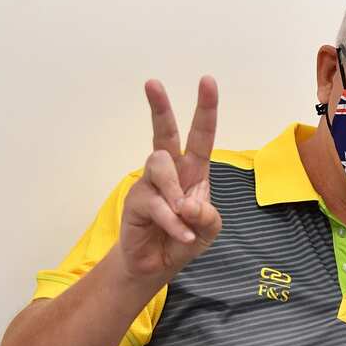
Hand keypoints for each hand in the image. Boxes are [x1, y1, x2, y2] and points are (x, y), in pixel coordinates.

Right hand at [117, 77, 222, 282]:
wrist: (157, 264)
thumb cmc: (184, 238)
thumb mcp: (209, 228)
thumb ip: (207, 215)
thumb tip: (188, 203)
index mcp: (193, 172)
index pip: (200, 136)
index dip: (206, 110)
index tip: (207, 81)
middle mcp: (170, 171)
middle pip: (164, 134)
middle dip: (160, 108)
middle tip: (152, 83)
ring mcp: (150, 184)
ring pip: (161, 168)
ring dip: (176, 194)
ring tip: (184, 218)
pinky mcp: (136, 200)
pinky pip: (157, 204)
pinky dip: (173, 223)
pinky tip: (181, 235)